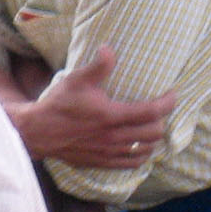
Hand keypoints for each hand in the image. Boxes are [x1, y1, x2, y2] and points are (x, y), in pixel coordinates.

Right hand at [16, 46, 175, 168]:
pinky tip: (138, 146)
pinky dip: (141, 155)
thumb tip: (109, 48)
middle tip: (158, 109)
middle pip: (154, 133)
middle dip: (161, 120)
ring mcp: (110, 152)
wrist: (39, 132)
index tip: (172, 94)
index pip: (152, 112)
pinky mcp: (103, 162)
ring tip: (150, 126)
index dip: (168, 103)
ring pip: (146, 150)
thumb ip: (98, 66)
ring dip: (152, 138)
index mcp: (111, 116)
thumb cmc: (59, 104)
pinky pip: (132, 163)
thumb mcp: (77, 79)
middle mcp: (114, 137)